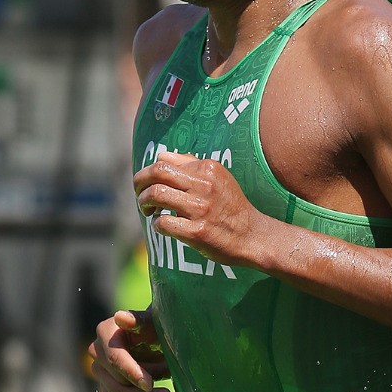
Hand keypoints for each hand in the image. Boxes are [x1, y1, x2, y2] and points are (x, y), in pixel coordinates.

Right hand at [87, 309, 170, 391]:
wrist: (160, 339)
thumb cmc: (156, 327)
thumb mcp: (152, 322)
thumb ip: (138, 320)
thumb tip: (120, 317)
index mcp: (105, 331)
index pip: (114, 358)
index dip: (132, 373)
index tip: (150, 384)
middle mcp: (97, 351)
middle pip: (116, 379)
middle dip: (142, 388)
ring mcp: (99, 370)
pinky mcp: (105, 386)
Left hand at [134, 151, 264, 266]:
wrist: (253, 236)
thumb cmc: (230, 207)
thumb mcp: (218, 178)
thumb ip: (190, 165)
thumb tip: (160, 156)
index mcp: (207, 168)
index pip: (164, 162)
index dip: (147, 173)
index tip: (146, 185)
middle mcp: (204, 185)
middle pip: (157, 172)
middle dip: (139, 183)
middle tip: (139, 194)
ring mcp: (201, 209)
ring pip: (156, 194)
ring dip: (144, 203)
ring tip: (148, 210)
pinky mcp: (198, 232)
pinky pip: (163, 223)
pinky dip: (156, 224)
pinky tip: (161, 227)